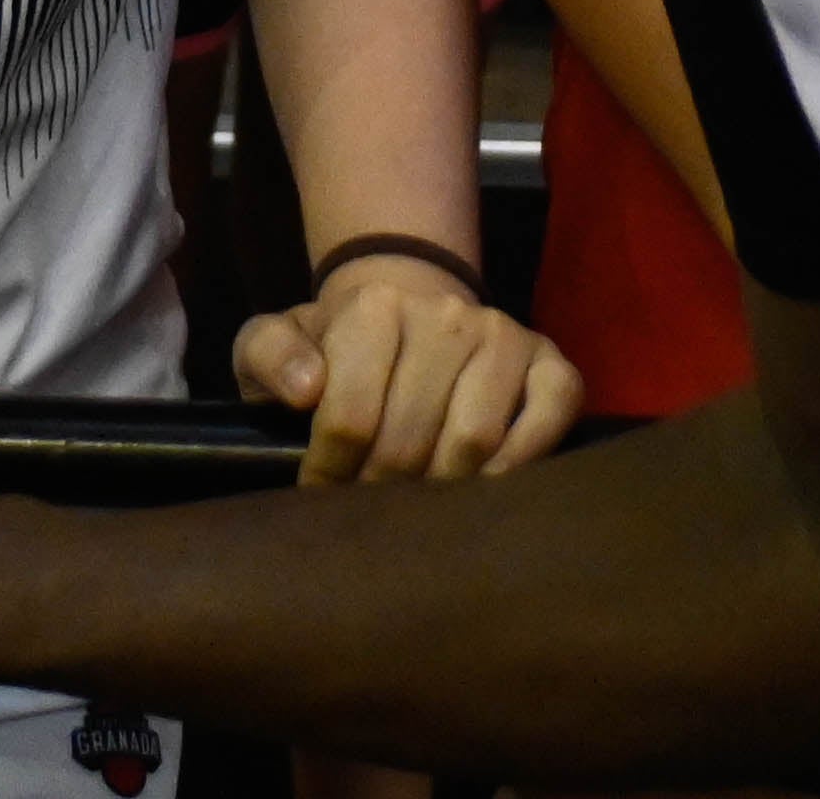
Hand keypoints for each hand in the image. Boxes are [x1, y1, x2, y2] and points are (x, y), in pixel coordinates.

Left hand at [234, 253, 578, 485]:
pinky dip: (520, 462)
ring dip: (443, 489)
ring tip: (418, 508)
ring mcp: (503, 335)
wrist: (404, 312)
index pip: (350, 415)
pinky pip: (549, 417)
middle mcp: (446, 313)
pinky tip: (484, 487)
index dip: (330, 472)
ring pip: (475, 438)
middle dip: (382, 490)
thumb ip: (269, 355)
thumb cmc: (335, 345)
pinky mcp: (550, 362)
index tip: (320, 495)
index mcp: (374, 305)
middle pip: (412, 437)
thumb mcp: (276, 339)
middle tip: (368, 514)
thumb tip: (306, 390)